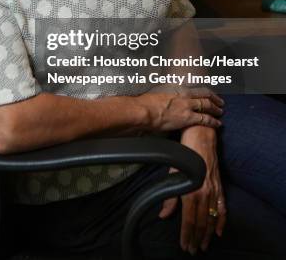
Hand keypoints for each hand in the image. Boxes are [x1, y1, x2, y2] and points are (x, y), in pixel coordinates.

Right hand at [135, 88, 223, 132]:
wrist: (144, 110)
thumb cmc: (147, 103)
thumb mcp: (158, 92)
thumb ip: (167, 93)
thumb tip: (166, 95)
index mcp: (178, 89)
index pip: (198, 89)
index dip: (207, 92)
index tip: (211, 94)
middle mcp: (185, 95)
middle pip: (206, 96)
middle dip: (215, 99)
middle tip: (221, 102)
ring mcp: (188, 106)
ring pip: (207, 106)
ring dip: (216, 109)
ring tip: (220, 112)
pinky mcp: (188, 118)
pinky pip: (205, 119)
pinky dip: (213, 121)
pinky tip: (217, 123)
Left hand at [159, 126, 225, 254]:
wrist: (200, 136)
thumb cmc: (184, 153)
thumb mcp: (173, 173)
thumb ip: (169, 197)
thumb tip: (163, 215)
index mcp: (191, 190)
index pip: (189, 220)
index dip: (187, 235)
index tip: (185, 246)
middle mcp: (204, 192)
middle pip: (201, 222)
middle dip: (198, 238)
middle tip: (194, 250)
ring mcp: (213, 189)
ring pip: (212, 217)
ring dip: (208, 233)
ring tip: (205, 245)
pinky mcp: (219, 185)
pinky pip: (223, 206)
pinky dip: (222, 220)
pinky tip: (219, 230)